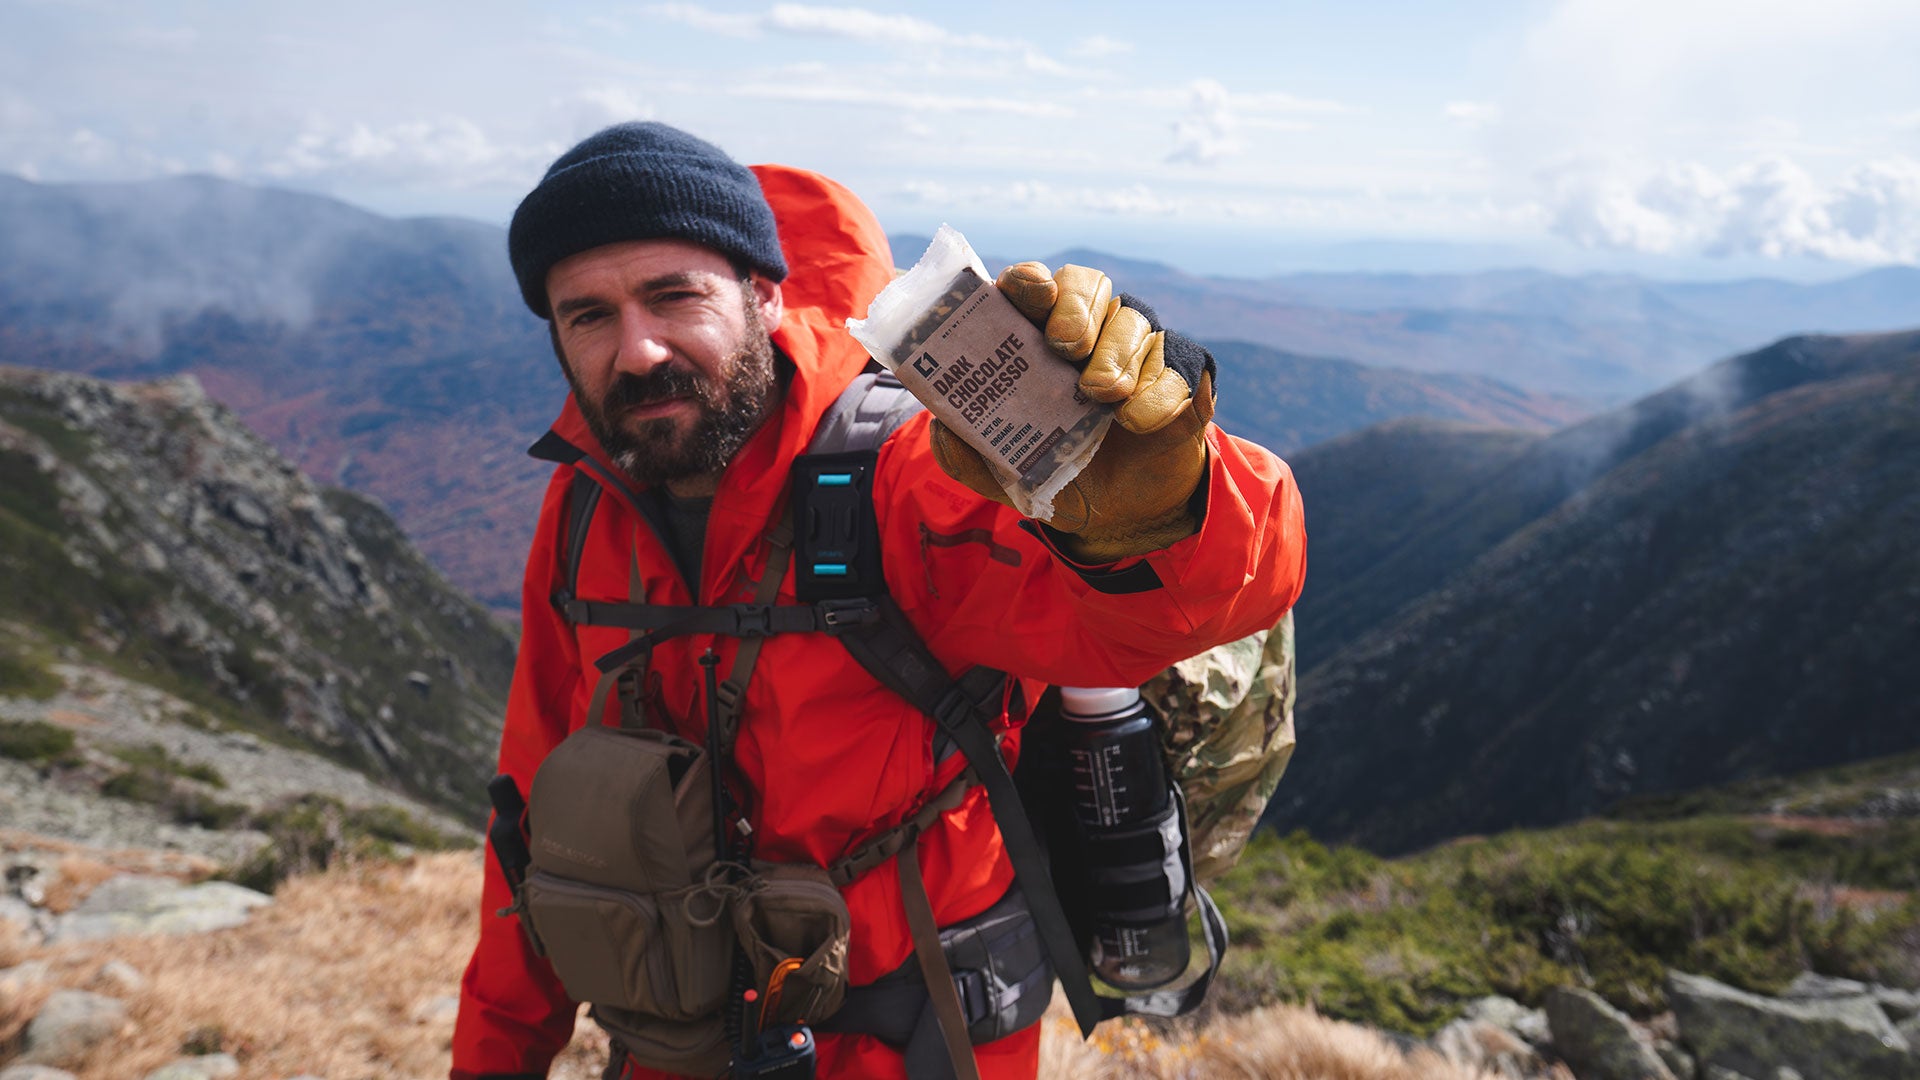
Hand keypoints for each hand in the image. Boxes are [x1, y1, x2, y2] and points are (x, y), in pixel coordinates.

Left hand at [930, 261, 1215, 561]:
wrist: (1118, 515)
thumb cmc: (1054, 472)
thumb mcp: (998, 471)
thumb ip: (962, 447)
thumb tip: (939, 424)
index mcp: (1035, 337)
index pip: (1029, 287)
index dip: (1028, 282)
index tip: (1031, 296)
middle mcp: (1088, 328)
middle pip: (1084, 283)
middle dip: (1074, 308)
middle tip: (1066, 346)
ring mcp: (1137, 345)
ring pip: (1132, 318)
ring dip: (1115, 353)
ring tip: (1102, 395)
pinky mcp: (1181, 371)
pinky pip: (1175, 362)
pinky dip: (1155, 391)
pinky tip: (1136, 421)